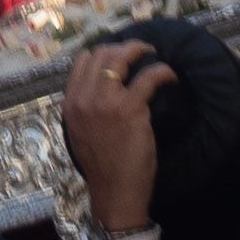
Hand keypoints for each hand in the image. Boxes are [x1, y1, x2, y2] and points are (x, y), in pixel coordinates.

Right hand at [61, 41, 167, 233]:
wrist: (113, 192)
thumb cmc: (102, 166)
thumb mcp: (81, 133)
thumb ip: (86, 108)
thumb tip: (103, 88)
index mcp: (70, 103)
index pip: (83, 61)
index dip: (104, 53)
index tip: (120, 57)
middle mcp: (83, 98)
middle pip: (102, 53)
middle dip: (124, 48)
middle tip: (141, 53)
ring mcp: (105, 102)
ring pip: (121, 57)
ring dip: (141, 50)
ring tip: (155, 56)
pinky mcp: (129, 109)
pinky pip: (149, 76)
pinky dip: (163, 72)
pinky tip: (170, 78)